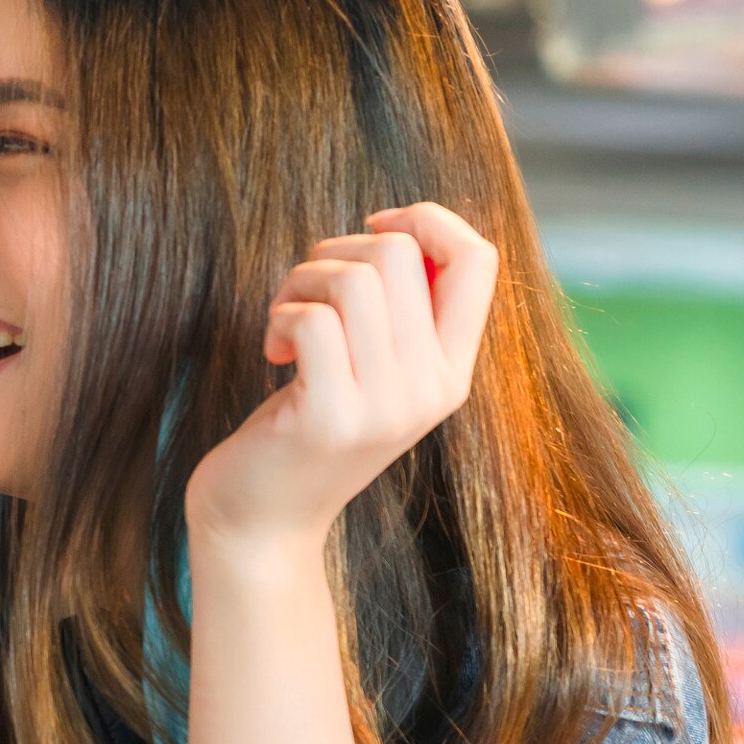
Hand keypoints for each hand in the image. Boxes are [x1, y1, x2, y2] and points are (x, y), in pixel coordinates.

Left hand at [184, 203, 497, 559]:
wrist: (263, 524)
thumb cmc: (306, 428)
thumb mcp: (371, 370)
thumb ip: (399, 313)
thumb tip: (402, 226)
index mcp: (453, 371)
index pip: (480, 259)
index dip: (426, 219)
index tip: (371, 231)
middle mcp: (432, 389)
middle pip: (402, 254)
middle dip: (337, 250)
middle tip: (306, 295)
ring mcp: (386, 407)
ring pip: (356, 279)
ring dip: (302, 280)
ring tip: (284, 319)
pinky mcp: (331, 418)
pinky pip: (313, 319)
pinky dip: (280, 316)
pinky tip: (273, 352)